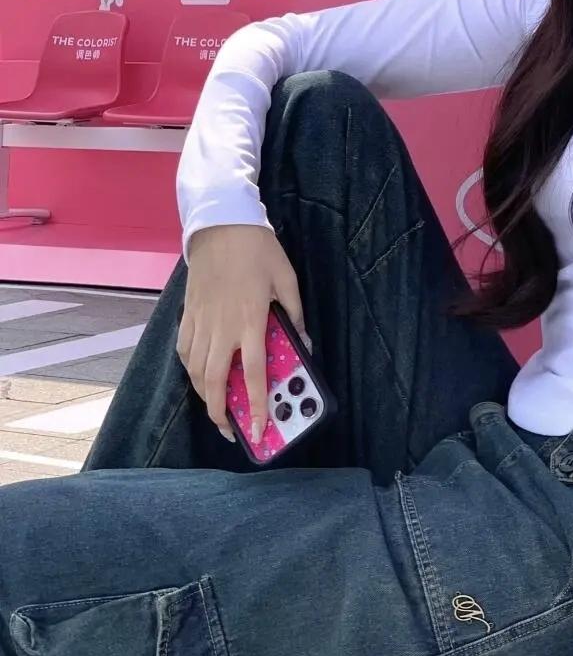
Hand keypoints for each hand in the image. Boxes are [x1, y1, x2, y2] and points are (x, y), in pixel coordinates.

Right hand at [179, 225, 306, 445]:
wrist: (221, 225)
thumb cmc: (258, 251)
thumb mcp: (287, 279)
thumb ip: (294, 314)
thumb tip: (304, 343)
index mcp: (251, 321)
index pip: (254, 373)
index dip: (256, 405)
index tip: (257, 430)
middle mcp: (222, 328)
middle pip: (215, 381)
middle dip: (219, 412)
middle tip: (231, 429)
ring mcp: (201, 322)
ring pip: (195, 370)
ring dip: (204, 394)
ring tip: (217, 408)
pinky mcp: (188, 314)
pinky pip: (184, 350)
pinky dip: (190, 369)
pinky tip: (199, 375)